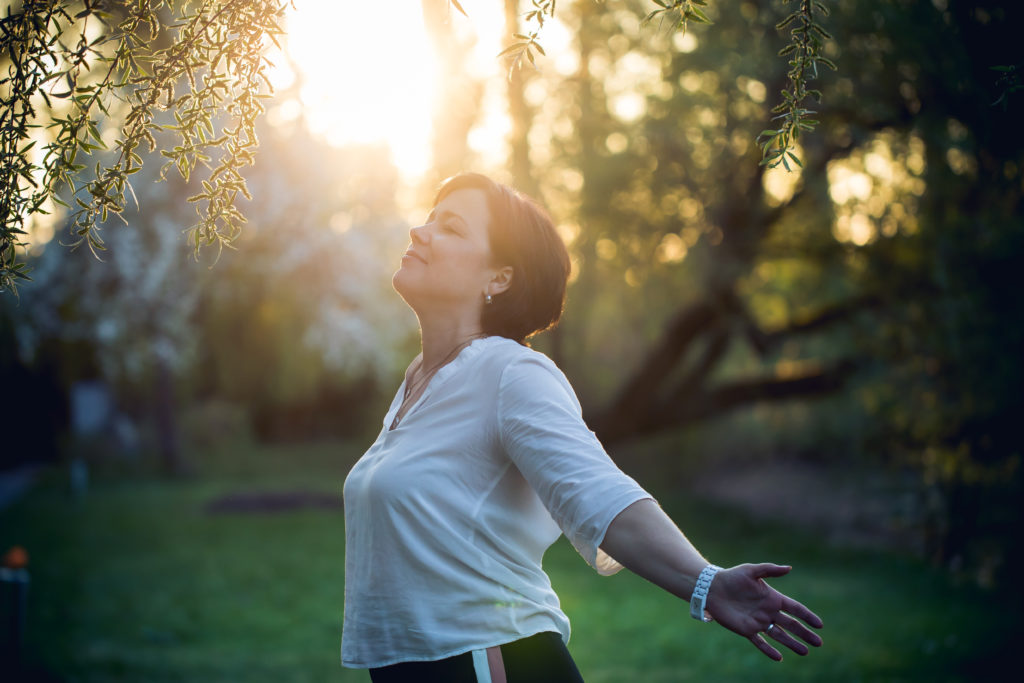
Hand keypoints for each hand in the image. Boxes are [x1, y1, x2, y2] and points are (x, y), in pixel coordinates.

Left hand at [706, 563, 822, 660]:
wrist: (711, 588)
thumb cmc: (732, 577)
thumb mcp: (751, 570)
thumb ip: (770, 570)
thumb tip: (789, 568)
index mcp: (772, 598)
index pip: (795, 608)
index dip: (807, 616)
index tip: (820, 625)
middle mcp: (768, 611)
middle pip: (791, 624)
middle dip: (805, 633)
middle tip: (819, 643)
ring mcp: (758, 622)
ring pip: (779, 635)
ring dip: (792, 643)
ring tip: (805, 652)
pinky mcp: (746, 630)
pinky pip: (760, 642)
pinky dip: (769, 650)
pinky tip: (779, 658)